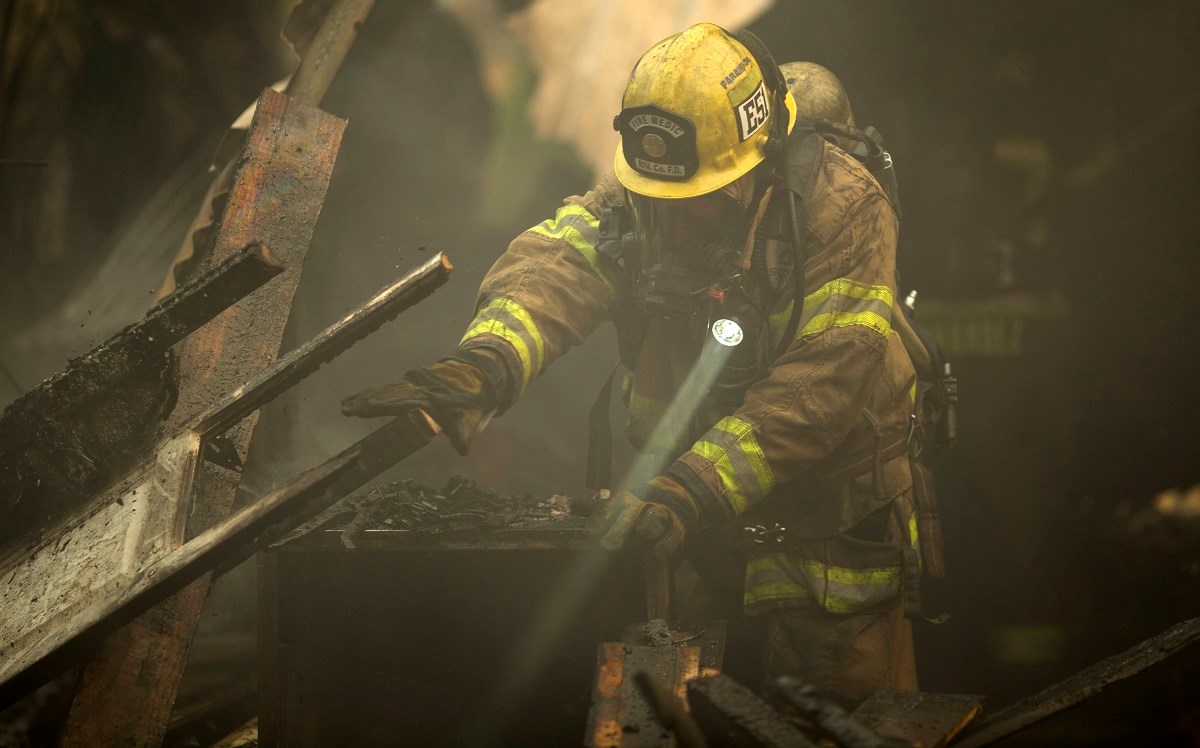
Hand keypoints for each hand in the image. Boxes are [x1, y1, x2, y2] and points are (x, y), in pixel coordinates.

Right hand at [341, 349, 505, 455]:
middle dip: (368, 403)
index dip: (387, 405)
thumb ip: (461, 434)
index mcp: (429, 398)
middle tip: (348, 410)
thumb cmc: (467, 403)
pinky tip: (349, 400)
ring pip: (382, 391)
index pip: (404, 402)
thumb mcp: (467, 420)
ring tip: (343, 407)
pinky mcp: (402, 385)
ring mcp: (408, 386)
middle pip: (388, 396)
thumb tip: (464, 450)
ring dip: (362, 399)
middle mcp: (415, 390)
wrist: (469, 377)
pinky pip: (382, 390)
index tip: (370, 407)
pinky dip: (365, 394)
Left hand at [585, 476, 699, 559]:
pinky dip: (666, 544)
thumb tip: (571, 506)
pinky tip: (657, 555)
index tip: (590, 533)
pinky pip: (672, 535)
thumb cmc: (638, 508)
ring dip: (647, 526)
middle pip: (630, 514)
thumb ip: (596, 509)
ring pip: (653, 518)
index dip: (601, 518)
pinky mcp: (677, 528)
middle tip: (608, 546)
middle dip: (620, 529)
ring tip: (642, 535)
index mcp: (624, 500)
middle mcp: (641, 505)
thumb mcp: (618, 506)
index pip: (610, 507)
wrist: (676, 497)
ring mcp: (660, 514)